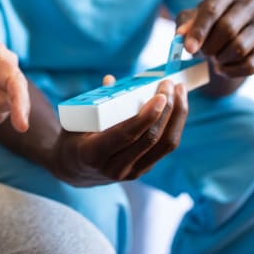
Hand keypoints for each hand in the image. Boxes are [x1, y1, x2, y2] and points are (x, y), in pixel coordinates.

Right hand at [49, 80, 187, 185]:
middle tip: (170, 85)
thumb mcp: (75, 121)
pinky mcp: (143, 169)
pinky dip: (174, 125)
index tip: (160, 95)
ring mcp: (132, 172)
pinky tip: (177, 107)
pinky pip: (164, 147)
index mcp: (94, 154)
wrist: (74, 170)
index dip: (147, 116)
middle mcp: (115, 168)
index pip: (127, 135)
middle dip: (167, 110)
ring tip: (180, 92)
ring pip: (164, 145)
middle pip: (151, 139)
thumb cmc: (73, 139)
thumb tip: (111, 80)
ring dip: (177, 117)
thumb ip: (94, 102)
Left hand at [176, 0, 253, 77]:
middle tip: (202, 53)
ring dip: (220, 58)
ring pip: (239, 48)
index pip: (212, 10)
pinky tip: (222, 68)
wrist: (224, 39)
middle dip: (209, 46)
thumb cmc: (205, 25)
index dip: (199, 31)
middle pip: (227, 29)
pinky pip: (250, 65)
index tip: (188, 49)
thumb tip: (181, 35)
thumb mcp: (190, 20)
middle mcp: (251, 3)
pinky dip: (231, 71)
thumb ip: (184, 25)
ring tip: (213, 57)